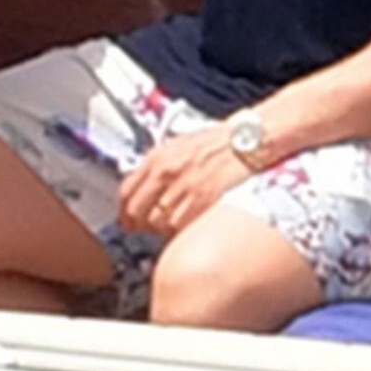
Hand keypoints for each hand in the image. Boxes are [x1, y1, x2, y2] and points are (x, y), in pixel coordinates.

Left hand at [118, 123, 251, 236]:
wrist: (246, 140)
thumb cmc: (217, 142)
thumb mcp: (179, 145)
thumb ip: (157, 165)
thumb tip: (140, 187)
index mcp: (158, 156)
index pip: (126, 190)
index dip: (123, 212)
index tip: (127, 221)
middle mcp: (167, 171)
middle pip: (137, 211)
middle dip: (138, 225)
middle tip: (145, 230)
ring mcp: (184, 185)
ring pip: (157, 223)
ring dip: (162, 228)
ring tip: (171, 224)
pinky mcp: (203, 198)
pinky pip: (180, 226)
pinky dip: (180, 230)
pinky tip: (187, 224)